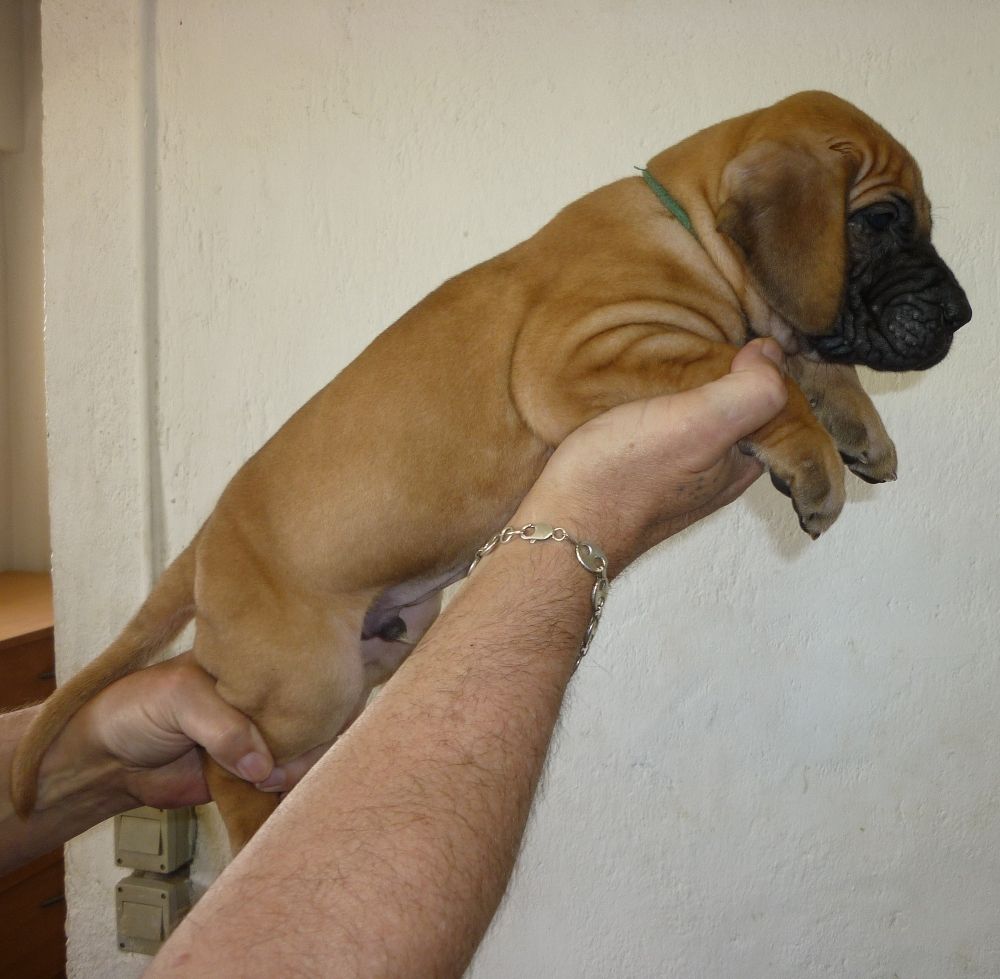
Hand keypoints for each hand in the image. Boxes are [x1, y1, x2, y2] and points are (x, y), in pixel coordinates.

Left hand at [38, 653, 331, 811]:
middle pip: (315, 712)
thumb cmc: (136, 710)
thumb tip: (265, 766)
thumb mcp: (179, 699)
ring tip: (268, 779)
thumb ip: (224, 727)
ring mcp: (262, 735)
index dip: (313, 689)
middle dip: (311, 736)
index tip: (309, 714)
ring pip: (307, 748)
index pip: (300, 670)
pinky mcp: (255, 772)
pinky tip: (278, 791)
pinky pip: (285, 780)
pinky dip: (288, 790)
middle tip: (279, 760)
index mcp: (251, 665)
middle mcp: (265, 697)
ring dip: (298, 768)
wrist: (107, 761)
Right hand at [514, 338, 787, 574]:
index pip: (776, 407)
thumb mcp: (698, 426)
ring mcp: (677, 476)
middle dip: (731, 376)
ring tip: (676, 355)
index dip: (766, 368)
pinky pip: (664, 431)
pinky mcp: (640, 472)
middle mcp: (717, 474)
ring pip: (701, 421)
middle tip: (710, 337)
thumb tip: (771, 354)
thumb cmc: (621, 481)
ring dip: (692, 389)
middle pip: (740, 413)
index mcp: (743, 464)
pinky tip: (643, 390)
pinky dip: (661, 405)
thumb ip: (748, 392)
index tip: (748, 336)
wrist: (560, 527)